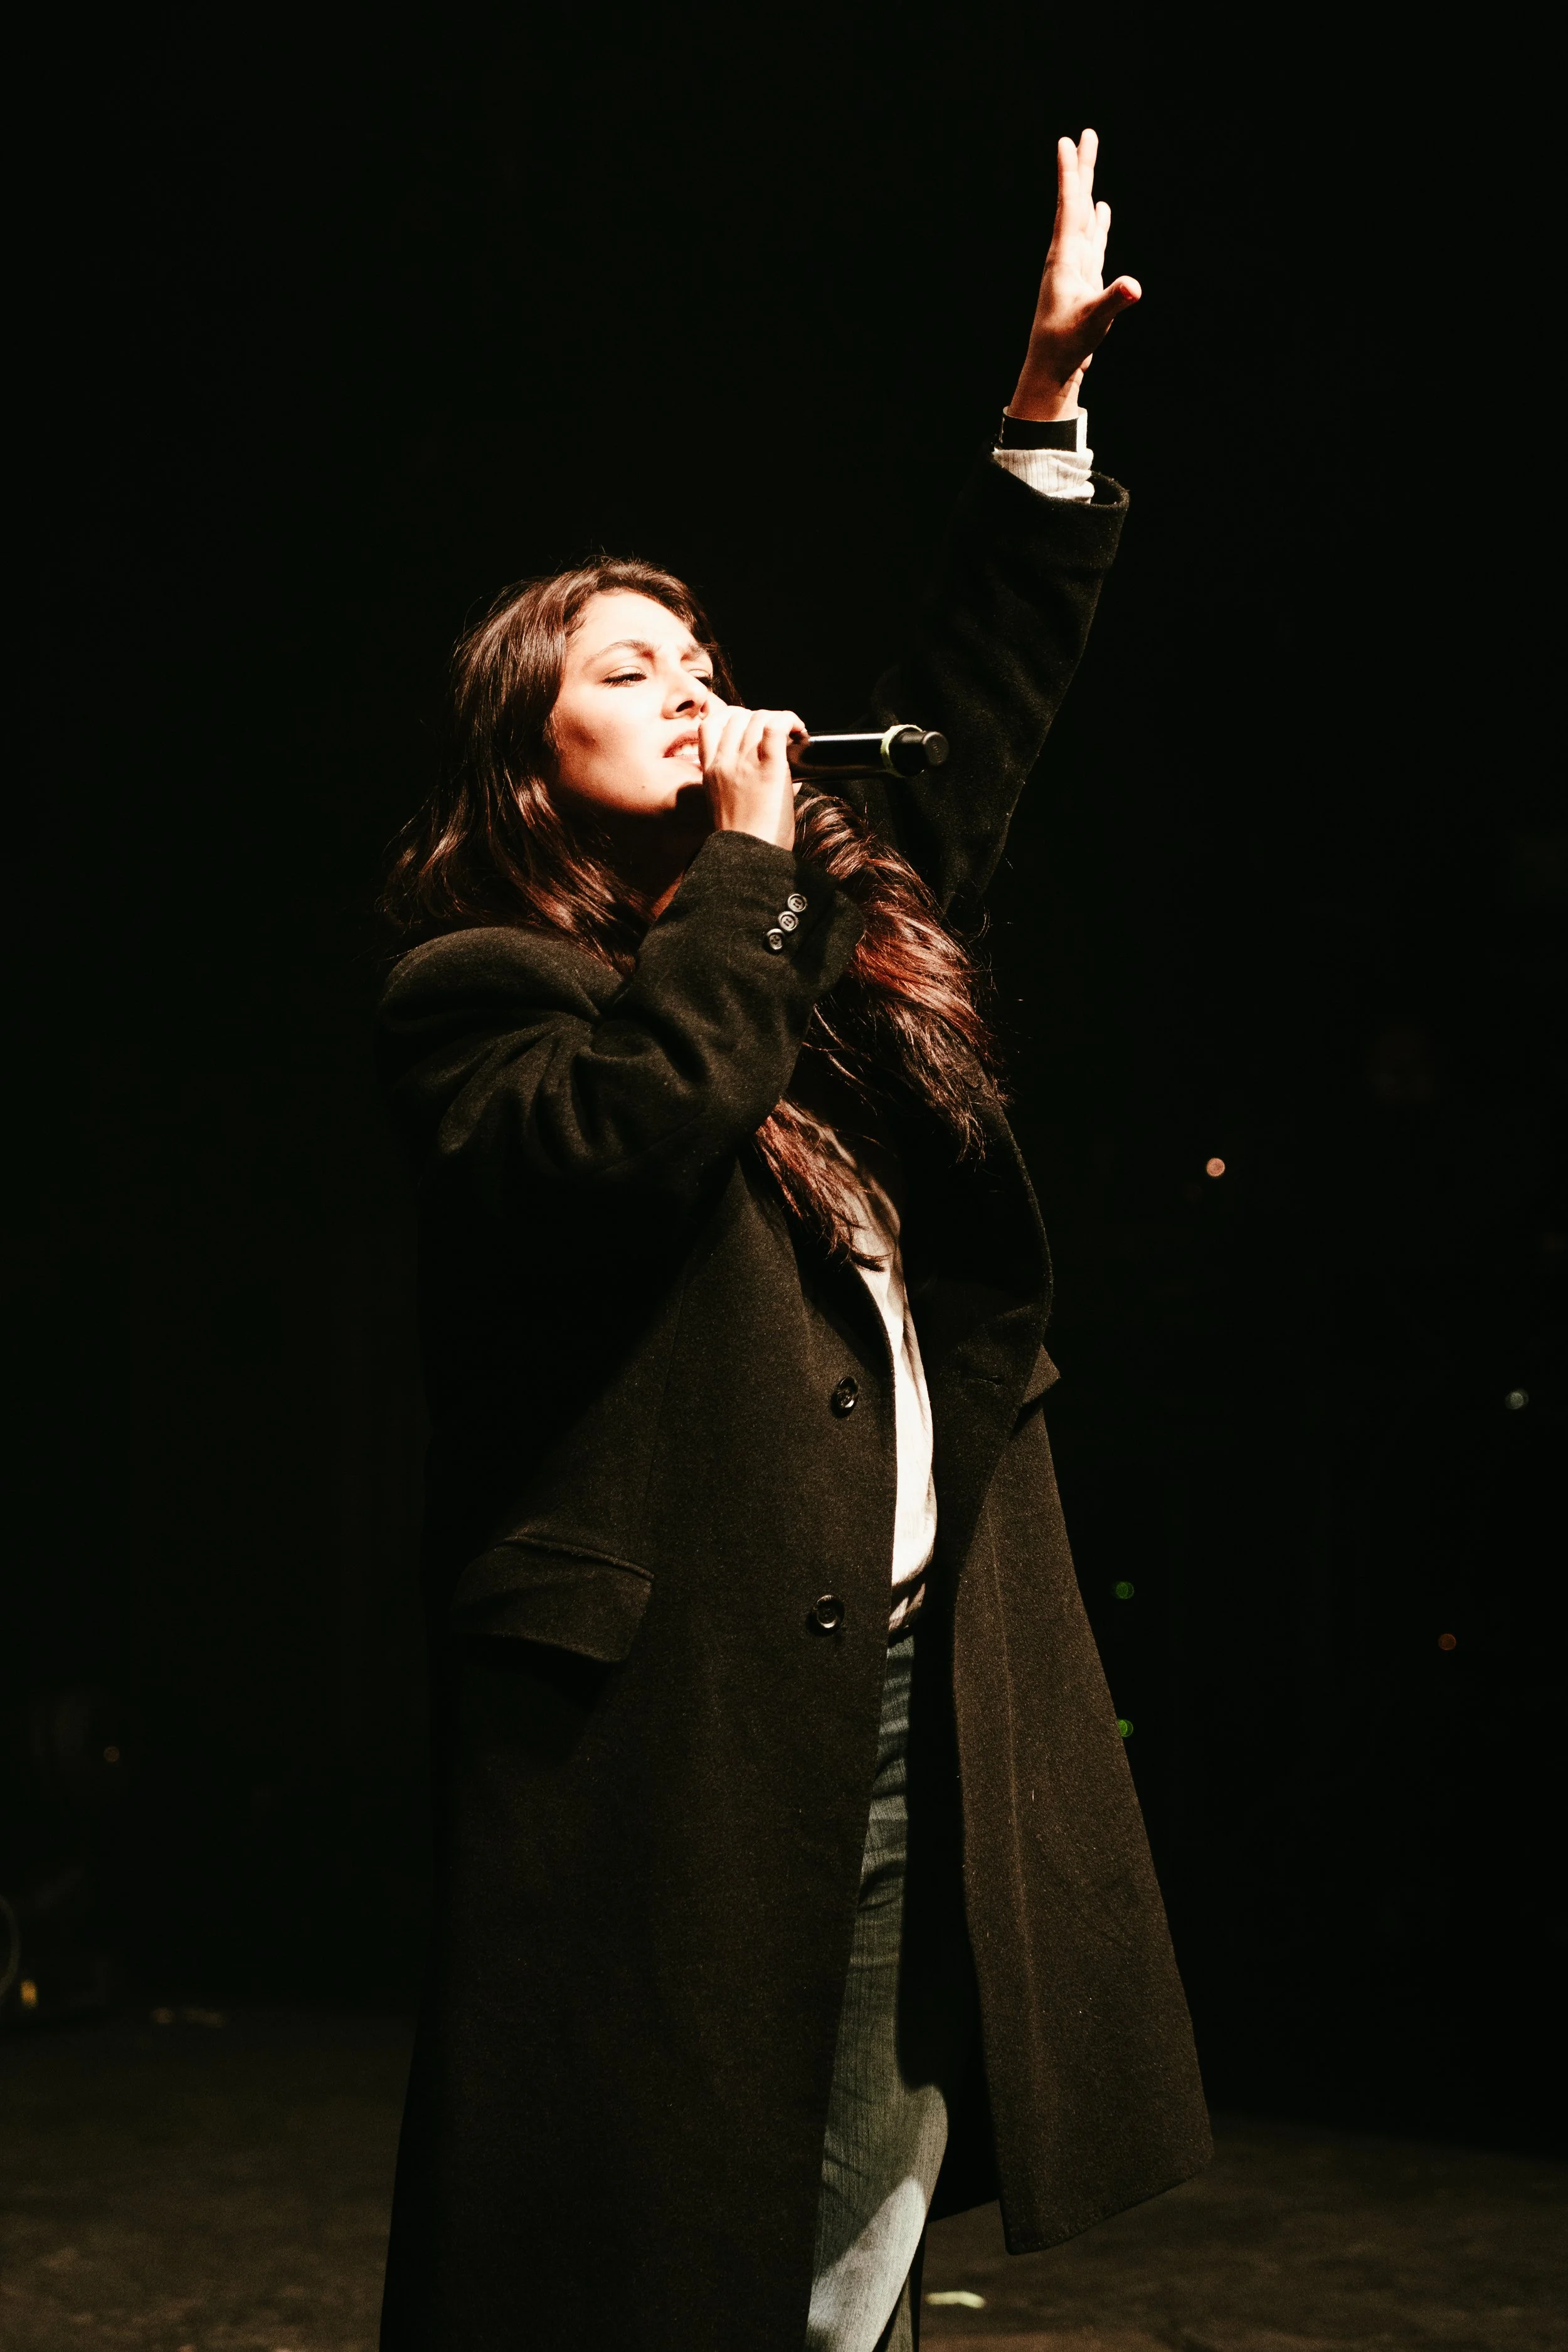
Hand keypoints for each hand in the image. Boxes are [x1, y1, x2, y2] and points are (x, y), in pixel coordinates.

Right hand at [699, 697, 802, 851]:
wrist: (749, 858)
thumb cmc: (744, 840)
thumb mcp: (726, 806)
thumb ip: (740, 782)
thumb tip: (778, 771)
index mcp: (709, 772)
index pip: (709, 726)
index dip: (731, 718)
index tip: (748, 727)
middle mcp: (724, 762)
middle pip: (737, 717)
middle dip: (758, 717)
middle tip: (776, 733)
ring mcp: (745, 763)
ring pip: (757, 717)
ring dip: (778, 719)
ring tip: (793, 732)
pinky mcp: (769, 768)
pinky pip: (776, 727)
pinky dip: (790, 721)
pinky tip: (800, 732)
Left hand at [1009, 128, 1140, 421]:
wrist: (1052, 370)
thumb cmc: (1067, 346)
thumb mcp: (1092, 321)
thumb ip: (1113, 300)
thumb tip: (1133, 286)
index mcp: (1064, 258)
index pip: (1069, 206)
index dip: (1070, 173)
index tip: (1068, 141)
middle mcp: (1067, 256)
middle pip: (1076, 203)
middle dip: (1082, 168)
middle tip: (1085, 134)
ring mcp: (1076, 267)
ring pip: (1084, 218)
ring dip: (1088, 190)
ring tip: (1090, 164)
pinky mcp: (1084, 280)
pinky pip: (1092, 242)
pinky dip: (1097, 223)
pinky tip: (1101, 211)